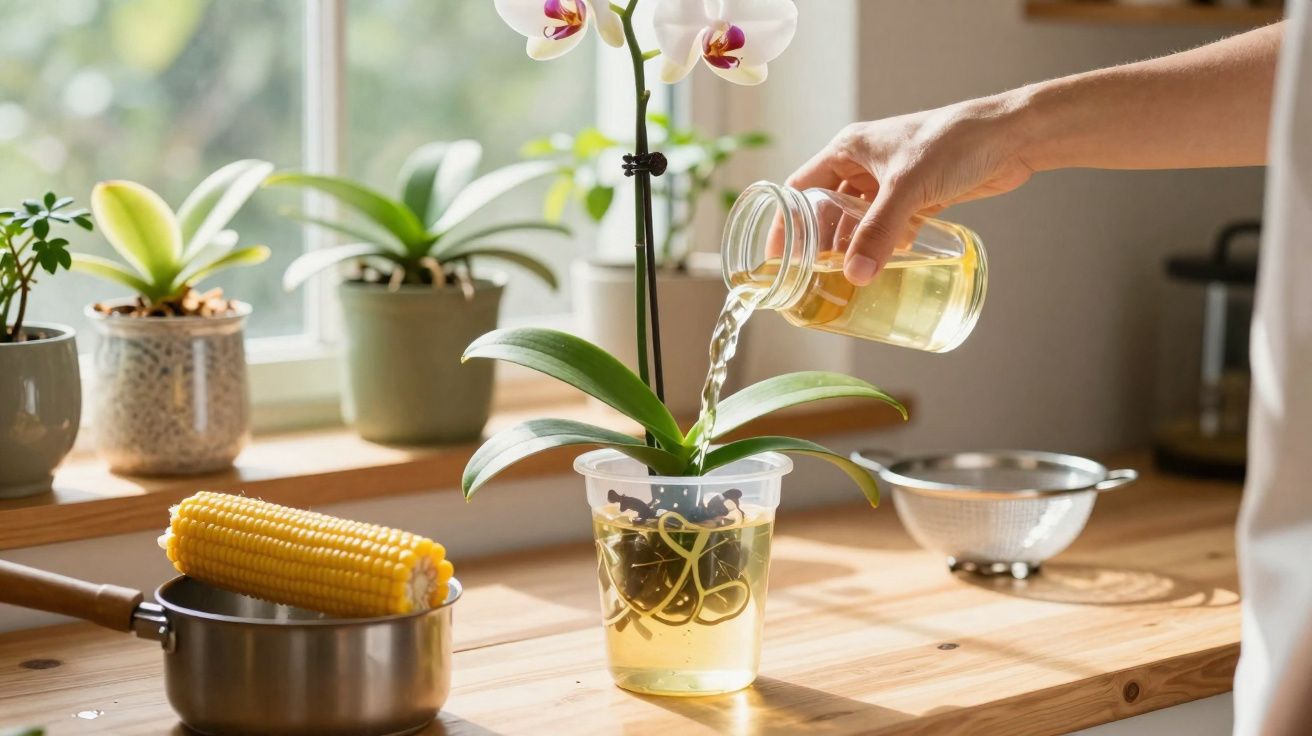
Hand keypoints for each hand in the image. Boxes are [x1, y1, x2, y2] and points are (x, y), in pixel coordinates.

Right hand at [787, 96, 1035, 283]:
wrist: (1010, 137)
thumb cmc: (954, 143)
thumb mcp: (908, 189)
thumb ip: (878, 233)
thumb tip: (855, 275)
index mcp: (848, 150)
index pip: (800, 187)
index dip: (785, 221)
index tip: (777, 256)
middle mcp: (864, 164)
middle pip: (828, 208)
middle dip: (821, 241)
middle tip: (812, 275)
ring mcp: (891, 180)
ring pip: (860, 219)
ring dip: (854, 246)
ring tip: (845, 277)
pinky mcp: (917, 195)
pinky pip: (889, 224)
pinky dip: (886, 243)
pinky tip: (886, 262)